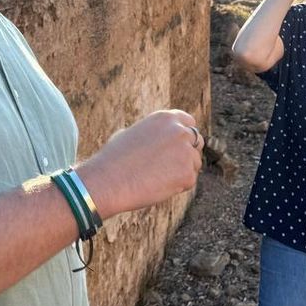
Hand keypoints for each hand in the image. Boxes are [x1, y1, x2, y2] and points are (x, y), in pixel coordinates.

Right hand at [81, 109, 202, 215]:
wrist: (107, 181)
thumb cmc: (112, 160)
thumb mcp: (130, 134)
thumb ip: (151, 133)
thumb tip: (156, 140)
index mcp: (165, 118)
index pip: (189, 122)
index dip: (186, 136)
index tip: (182, 147)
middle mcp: (179, 131)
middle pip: (197, 142)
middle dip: (188, 153)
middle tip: (173, 167)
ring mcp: (185, 151)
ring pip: (195, 163)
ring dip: (182, 171)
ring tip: (156, 179)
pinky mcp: (187, 173)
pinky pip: (189, 181)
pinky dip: (177, 187)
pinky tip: (157, 187)